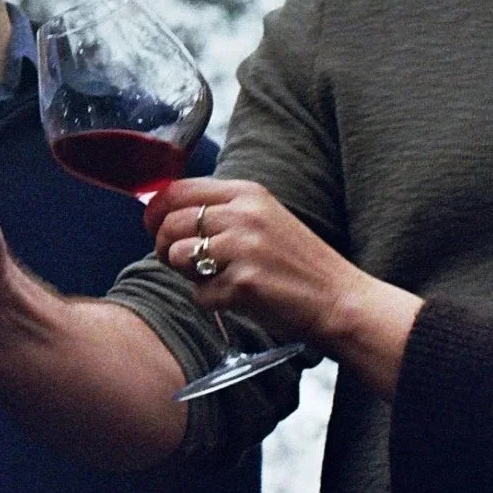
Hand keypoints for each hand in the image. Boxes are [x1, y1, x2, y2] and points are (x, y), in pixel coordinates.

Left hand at [146, 175, 418, 395]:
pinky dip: (211, 301)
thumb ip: (222, 211)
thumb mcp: (263, 219)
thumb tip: (165, 214)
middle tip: (180, 262)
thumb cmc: (297, 264)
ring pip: (178, 256)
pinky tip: (237, 299)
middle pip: (170, 223)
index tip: (153, 227)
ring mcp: (243, 247)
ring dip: (187, 275)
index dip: (155, 211)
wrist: (340, 299)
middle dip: (165, 247)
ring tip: (215, 279)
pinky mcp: (243, 282)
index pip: (177, 190)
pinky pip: (199, 294)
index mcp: (247, 193)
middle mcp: (243, 213)